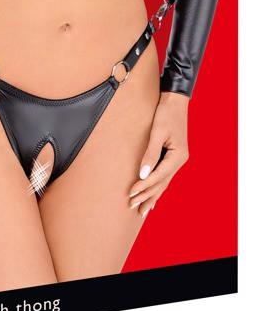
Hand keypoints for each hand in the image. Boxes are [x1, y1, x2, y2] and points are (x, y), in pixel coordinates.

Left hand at [128, 91, 189, 217]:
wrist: (175, 99)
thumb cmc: (166, 113)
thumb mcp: (157, 132)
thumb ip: (150, 153)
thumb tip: (143, 174)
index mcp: (178, 156)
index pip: (158, 176)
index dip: (144, 186)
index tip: (131, 194)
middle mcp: (179, 160)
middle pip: (162, 183)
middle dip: (147, 195)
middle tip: (133, 207)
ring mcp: (177, 159)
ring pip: (164, 182)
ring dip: (153, 195)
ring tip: (143, 210)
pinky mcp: (173, 156)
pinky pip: (164, 175)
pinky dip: (158, 186)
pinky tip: (154, 196)